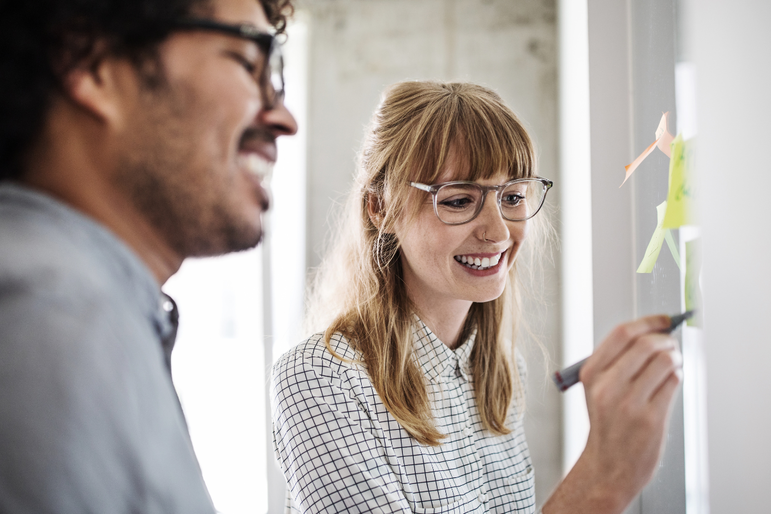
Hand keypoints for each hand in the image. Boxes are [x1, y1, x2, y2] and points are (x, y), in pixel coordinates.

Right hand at [582, 315, 682, 507]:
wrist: (608, 465)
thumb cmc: (608, 424)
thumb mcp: (597, 389)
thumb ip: (617, 361)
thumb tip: (652, 333)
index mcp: (591, 374)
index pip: (622, 334)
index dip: (648, 322)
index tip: (662, 320)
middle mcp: (607, 386)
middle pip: (646, 344)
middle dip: (666, 340)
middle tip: (671, 345)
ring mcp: (629, 403)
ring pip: (664, 361)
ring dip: (675, 358)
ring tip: (673, 364)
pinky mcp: (650, 418)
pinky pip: (673, 382)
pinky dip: (677, 377)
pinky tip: (670, 382)